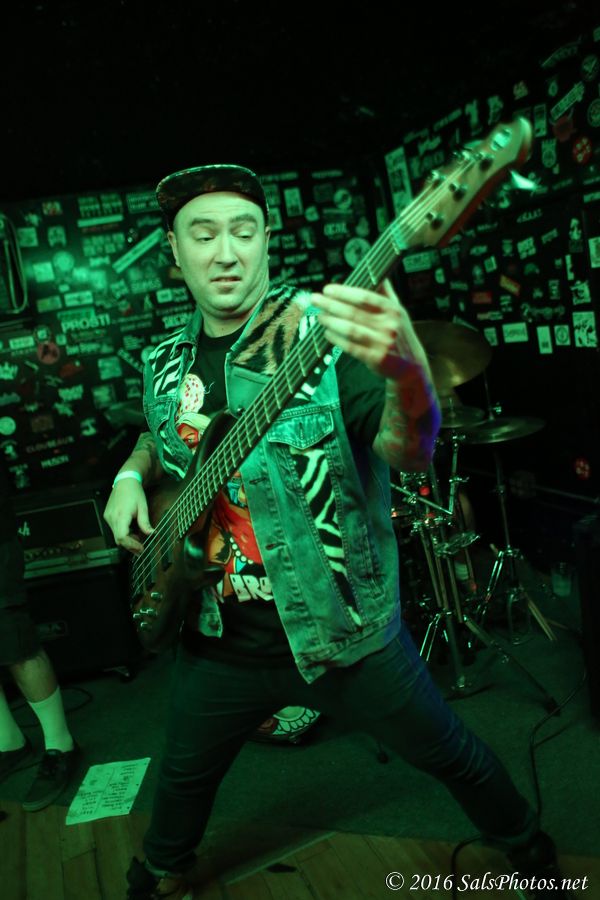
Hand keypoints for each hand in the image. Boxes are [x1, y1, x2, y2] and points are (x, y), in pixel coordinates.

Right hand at [103, 479, 153, 553]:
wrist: (125, 481)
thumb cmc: (135, 492)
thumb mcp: (143, 507)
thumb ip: (145, 522)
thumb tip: (151, 534)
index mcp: (121, 515)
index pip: (122, 537)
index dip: (131, 545)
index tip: (141, 548)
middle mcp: (111, 517)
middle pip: (118, 539)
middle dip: (130, 546)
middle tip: (142, 549)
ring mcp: (108, 517)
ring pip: (115, 535)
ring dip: (127, 540)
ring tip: (138, 539)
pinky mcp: (107, 516)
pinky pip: (114, 529)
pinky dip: (123, 533)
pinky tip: (131, 531)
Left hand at [311, 279, 429, 379]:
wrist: (411, 365)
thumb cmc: (400, 335)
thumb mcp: (399, 312)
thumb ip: (386, 293)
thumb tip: (378, 272)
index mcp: (393, 310)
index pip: (365, 297)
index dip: (344, 292)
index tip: (328, 289)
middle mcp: (388, 325)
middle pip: (353, 312)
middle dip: (331, 305)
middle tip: (316, 300)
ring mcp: (382, 343)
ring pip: (350, 329)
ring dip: (331, 322)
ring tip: (320, 316)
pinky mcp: (375, 358)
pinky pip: (351, 347)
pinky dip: (337, 339)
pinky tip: (328, 333)